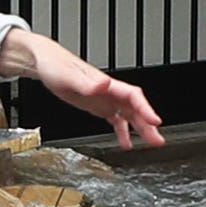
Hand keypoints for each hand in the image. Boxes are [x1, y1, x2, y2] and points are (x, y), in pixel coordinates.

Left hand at [7, 30, 165, 149]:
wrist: (46, 63)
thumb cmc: (56, 66)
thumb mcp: (69, 76)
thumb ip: (87, 83)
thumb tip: (103, 84)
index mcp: (107, 84)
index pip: (133, 96)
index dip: (145, 108)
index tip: (155, 121)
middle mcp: (109, 92)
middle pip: (135, 108)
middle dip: (148, 124)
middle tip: (158, 140)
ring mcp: (105, 99)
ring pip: (129, 115)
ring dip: (140, 129)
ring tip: (151, 143)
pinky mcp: (97, 105)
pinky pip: (116, 119)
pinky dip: (123, 131)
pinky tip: (126, 143)